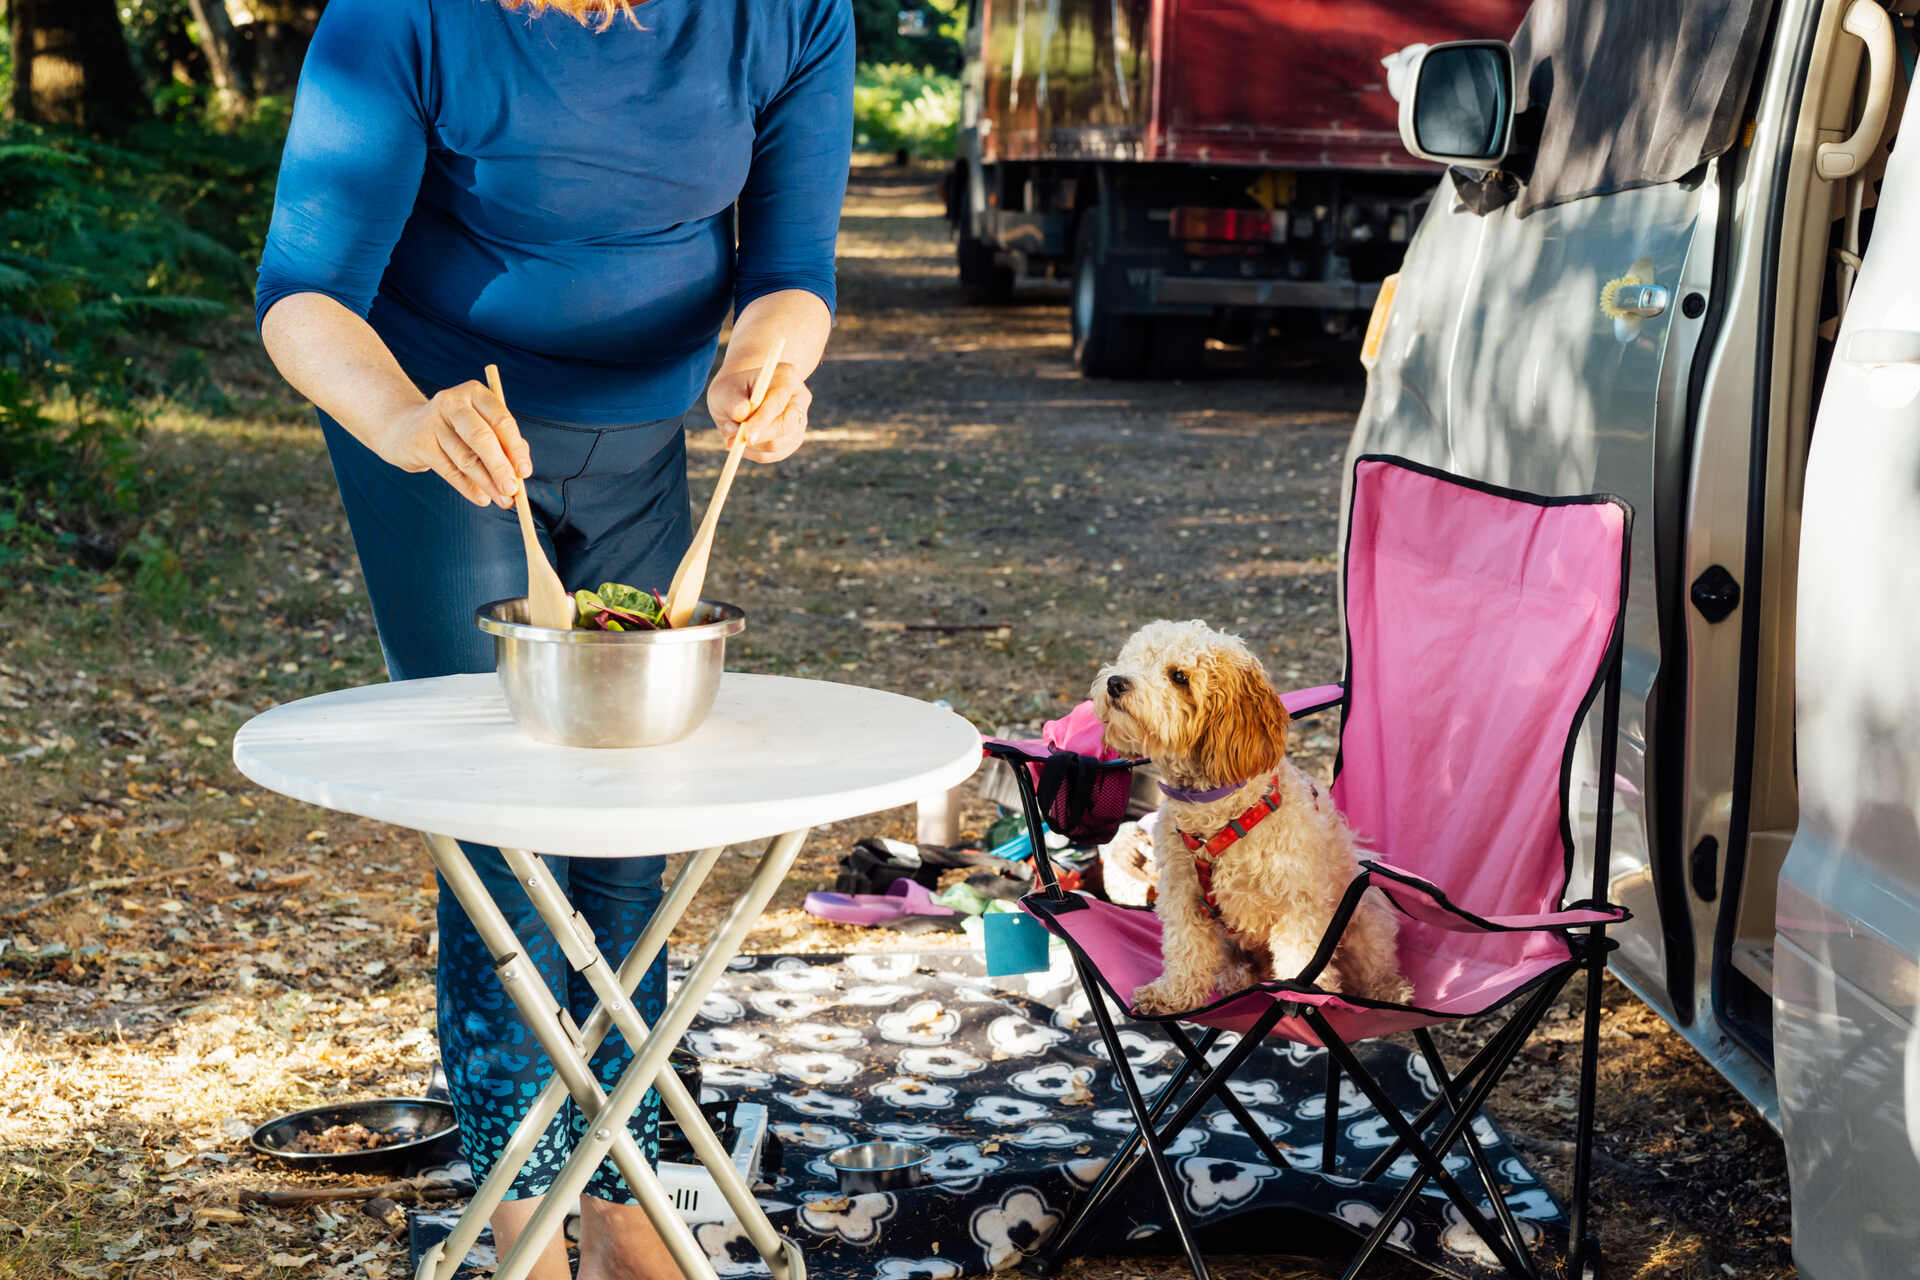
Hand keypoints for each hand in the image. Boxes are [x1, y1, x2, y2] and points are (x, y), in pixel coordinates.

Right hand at [379, 381, 531, 506]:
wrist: (404, 428)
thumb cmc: (455, 429)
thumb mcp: (480, 427)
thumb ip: (503, 444)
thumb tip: (519, 473)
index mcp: (474, 392)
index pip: (501, 420)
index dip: (515, 448)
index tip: (525, 472)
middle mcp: (452, 402)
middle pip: (482, 438)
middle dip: (500, 467)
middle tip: (513, 490)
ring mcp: (432, 422)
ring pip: (466, 458)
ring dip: (488, 483)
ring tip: (503, 500)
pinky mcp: (420, 443)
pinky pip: (450, 471)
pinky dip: (468, 488)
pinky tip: (482, 498)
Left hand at [706, 361, 810, 462]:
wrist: (742, 394)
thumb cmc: (733, 390)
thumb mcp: (725, 390)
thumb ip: (732, 402)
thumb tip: (742, 416)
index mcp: (787, 378)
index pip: (778, 402)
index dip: (762, 421)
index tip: (746, 436)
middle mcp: (799, 400)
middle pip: (787, 426)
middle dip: (760, 437)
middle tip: (733, 442)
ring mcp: (799, 422)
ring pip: (778, 445)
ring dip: (750, 445)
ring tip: (731, 431)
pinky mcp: (793, 441)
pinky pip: (772, 455)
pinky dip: (752, 452)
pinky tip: (741, 439)